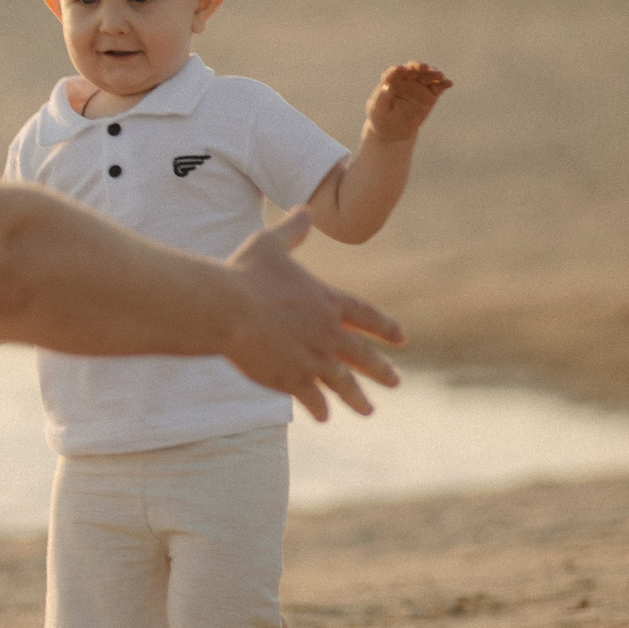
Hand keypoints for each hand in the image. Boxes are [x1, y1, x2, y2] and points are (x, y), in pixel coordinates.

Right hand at [222, 211, 403, 421]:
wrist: (226, 308)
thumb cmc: (245, 273)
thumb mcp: (269, 244)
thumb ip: (292, 231)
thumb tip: (305, 210)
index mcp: (327, 301)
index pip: (366, 316)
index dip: (385, 327)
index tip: (402, 339)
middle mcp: (328, 333)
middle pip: (362, 355)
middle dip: (380, 369)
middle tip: (395, 382)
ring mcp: (312, 359)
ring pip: (342, 383)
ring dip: (356, 398)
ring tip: (368, 410)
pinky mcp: (291, 378)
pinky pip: (311, 398)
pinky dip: (318, 407)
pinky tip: (323, 417)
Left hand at [366, 62, 450, 140]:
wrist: (394, 129)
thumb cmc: (382, 117)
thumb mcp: (378, 109)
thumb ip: (381, 98)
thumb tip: (387, 87)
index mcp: (391, 80)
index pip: (394, 72)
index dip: (397, 70)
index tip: (401, 69)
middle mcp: (407, 79)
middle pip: (414, 69)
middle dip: (419, 67)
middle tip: (424, 68)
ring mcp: (420, 85)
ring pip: (428, 75)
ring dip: (434, 73)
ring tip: (440, 76)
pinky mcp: (430, 94)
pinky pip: (439, 86)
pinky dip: (444, 83)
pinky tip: (449, 83)